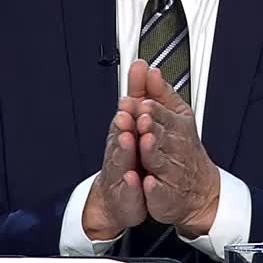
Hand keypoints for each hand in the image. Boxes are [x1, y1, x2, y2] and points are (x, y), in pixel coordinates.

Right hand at [82, 62, 149, 239]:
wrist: (122, 196)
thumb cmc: (130, 156)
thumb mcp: (138, 122)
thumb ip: (141, 94)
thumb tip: (143, 66)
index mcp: (124, 132)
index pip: (126, 116)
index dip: (129, 108)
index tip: (132, 97)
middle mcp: (119, 151)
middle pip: (119, 136)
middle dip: (123, 125)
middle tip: (127, 114)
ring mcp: (119, 173)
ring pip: (120, 160)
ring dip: (123, 149)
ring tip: (128, 139)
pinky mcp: (125, 195)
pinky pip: (128, 191)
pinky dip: (131, 185)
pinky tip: (135, 179)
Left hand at [136, 66, 220, 237]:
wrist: (200, 190)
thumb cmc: (184, 148)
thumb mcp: (176, 116)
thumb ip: (159, 93)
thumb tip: (149, 69)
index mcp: (176, 127)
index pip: (164, 115)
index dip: (154, 109)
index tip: (144, 102)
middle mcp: (174, 148)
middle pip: (162, 135)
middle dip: (152, 127)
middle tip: (142, 119)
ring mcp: (171, 172)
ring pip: (160, 160)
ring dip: (153, 151)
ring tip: (145, 143)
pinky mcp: (165, 195)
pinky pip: (160, 191)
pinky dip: (154, 188)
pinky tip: (147, 182)